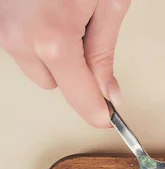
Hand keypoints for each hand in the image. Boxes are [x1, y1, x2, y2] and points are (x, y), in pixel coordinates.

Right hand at [0, 0, 129, 127]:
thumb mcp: (108, 4)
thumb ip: (104, 54)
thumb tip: (110, 93)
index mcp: (52, 39)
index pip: (81, 100)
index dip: (99, 111)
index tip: (109, 118)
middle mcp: (19, 38)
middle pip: (55, 85)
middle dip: (74, 70)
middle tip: (87, 33)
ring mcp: (1, 28)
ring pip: (36, 66)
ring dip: (53, 52)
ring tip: (64, 12)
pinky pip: (21, 44)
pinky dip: (37, 36)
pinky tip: (47, 10)